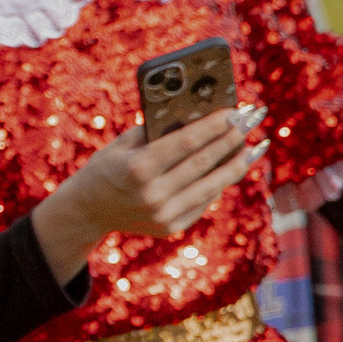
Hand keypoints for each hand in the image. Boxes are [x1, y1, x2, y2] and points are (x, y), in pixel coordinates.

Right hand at [31, 107, 262, 287]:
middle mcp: (153, 195)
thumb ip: (156, 131)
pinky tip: (232, 167)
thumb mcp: (123, 144)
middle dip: (230, 141)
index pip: (186, 143)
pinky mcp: (171, 229)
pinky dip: (219, 184)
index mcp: (138, 169)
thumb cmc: (108, 167)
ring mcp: (163, 215)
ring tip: (253, 147)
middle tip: (250, 123)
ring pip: (211, 186)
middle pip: (203, 164)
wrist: (89, 210)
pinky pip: (203, 202)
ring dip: (235, 165)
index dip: (214, 127)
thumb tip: (199, 115)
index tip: (234, 112)